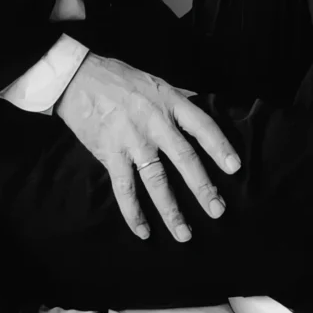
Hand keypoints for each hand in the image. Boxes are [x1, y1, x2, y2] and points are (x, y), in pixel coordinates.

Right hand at [55, 53, 240, 241]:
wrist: (77, 78)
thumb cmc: (118, 78)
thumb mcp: (155, 81)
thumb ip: (178, 97)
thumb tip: (203, 103)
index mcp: (169, 102)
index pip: (201, 126)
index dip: (219, 146)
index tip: (234, 167)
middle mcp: (154, 122)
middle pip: (184, 158)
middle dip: (203, 187)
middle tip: (217, 210)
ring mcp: (132, 140)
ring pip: (156, 180)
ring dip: (171, 209)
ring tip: (184, 234)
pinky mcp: (111, 153)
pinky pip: (124, 188)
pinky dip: (133, 212)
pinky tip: (143, 231)